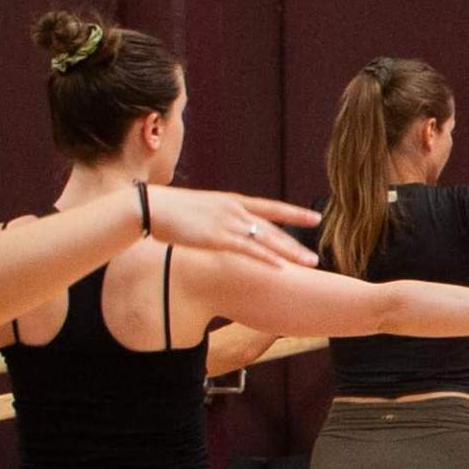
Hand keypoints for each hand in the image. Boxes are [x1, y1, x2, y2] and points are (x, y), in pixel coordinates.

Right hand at [144, 186, 324, 265]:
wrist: (151, 207)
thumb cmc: (172, 211)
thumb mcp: (203, 211)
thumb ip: (218, 219)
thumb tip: (224, 229)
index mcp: (233, 202)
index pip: (272, 207)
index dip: (295, 213)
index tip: (315, 217)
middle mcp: (236, 210)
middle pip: (274, 228)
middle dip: (296, 243)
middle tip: (316, 257)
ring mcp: (228, 223)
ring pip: (267, 239)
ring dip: (290, 253)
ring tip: (310, 264)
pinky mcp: (217, 237)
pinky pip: (248, 249)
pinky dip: (266, 257)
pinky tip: (281, 267)